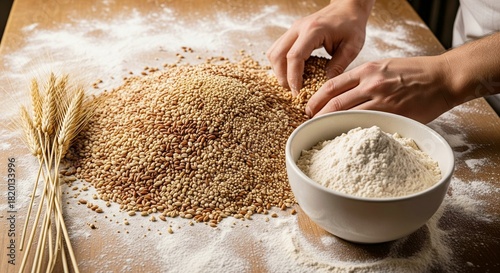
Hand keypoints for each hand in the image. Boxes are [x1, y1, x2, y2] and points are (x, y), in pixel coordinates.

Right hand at [266, 0, 373, 95]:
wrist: (348, 8)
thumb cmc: (351, 25)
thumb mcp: (352, 47)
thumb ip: (338, 66)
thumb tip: (324, 85)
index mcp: (313, 31)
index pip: (294, 56)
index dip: (293, 77)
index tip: (297, 92)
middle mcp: (298, 28)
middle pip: (277, 55)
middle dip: (282, 76)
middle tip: (292, 91)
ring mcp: (293, 29)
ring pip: (273, 52)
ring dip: (278, 70)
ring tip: (290, 83)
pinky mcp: (292, 33)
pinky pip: (277, 49)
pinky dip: (280, 63)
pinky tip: (291, 72)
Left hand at [305, 56, 455, 122]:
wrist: (443, 78)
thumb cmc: (416, 73)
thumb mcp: (385, 66)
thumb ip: (364, 79)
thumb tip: (345, 94)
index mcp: (367, 70)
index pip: (332, 86)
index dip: (316, 99)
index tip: (309, 108)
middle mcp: (370, 83)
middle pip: (334, 102)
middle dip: (317, 114)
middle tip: (310, 124)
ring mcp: (381, 99)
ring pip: (347, 115)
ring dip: (331, 125)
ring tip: (322, 133)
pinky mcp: (393, 114)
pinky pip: (367, 125)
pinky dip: (353, 132)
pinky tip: (346, 140)